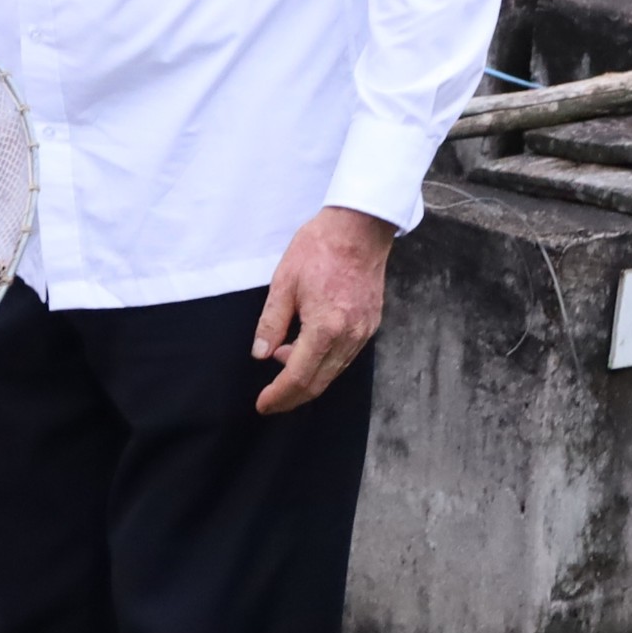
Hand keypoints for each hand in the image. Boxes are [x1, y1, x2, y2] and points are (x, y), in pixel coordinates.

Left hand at [252, 207, 393, 415]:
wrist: (359, 228)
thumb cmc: (319, 249)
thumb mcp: (284, 282)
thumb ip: (271, 323)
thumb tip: (261, 353)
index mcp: (326, 327)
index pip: (299, 376)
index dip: (280, 395)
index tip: (263, 404)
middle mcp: (350, 336)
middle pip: (319, 382)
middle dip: (293, 397)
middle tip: (270, 401)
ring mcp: (364, 332)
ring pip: (334, 372)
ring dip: (308, 378)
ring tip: (282, 362)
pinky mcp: (371, 324)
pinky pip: (345, 356)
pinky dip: (324, 362)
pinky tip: (304, 349)